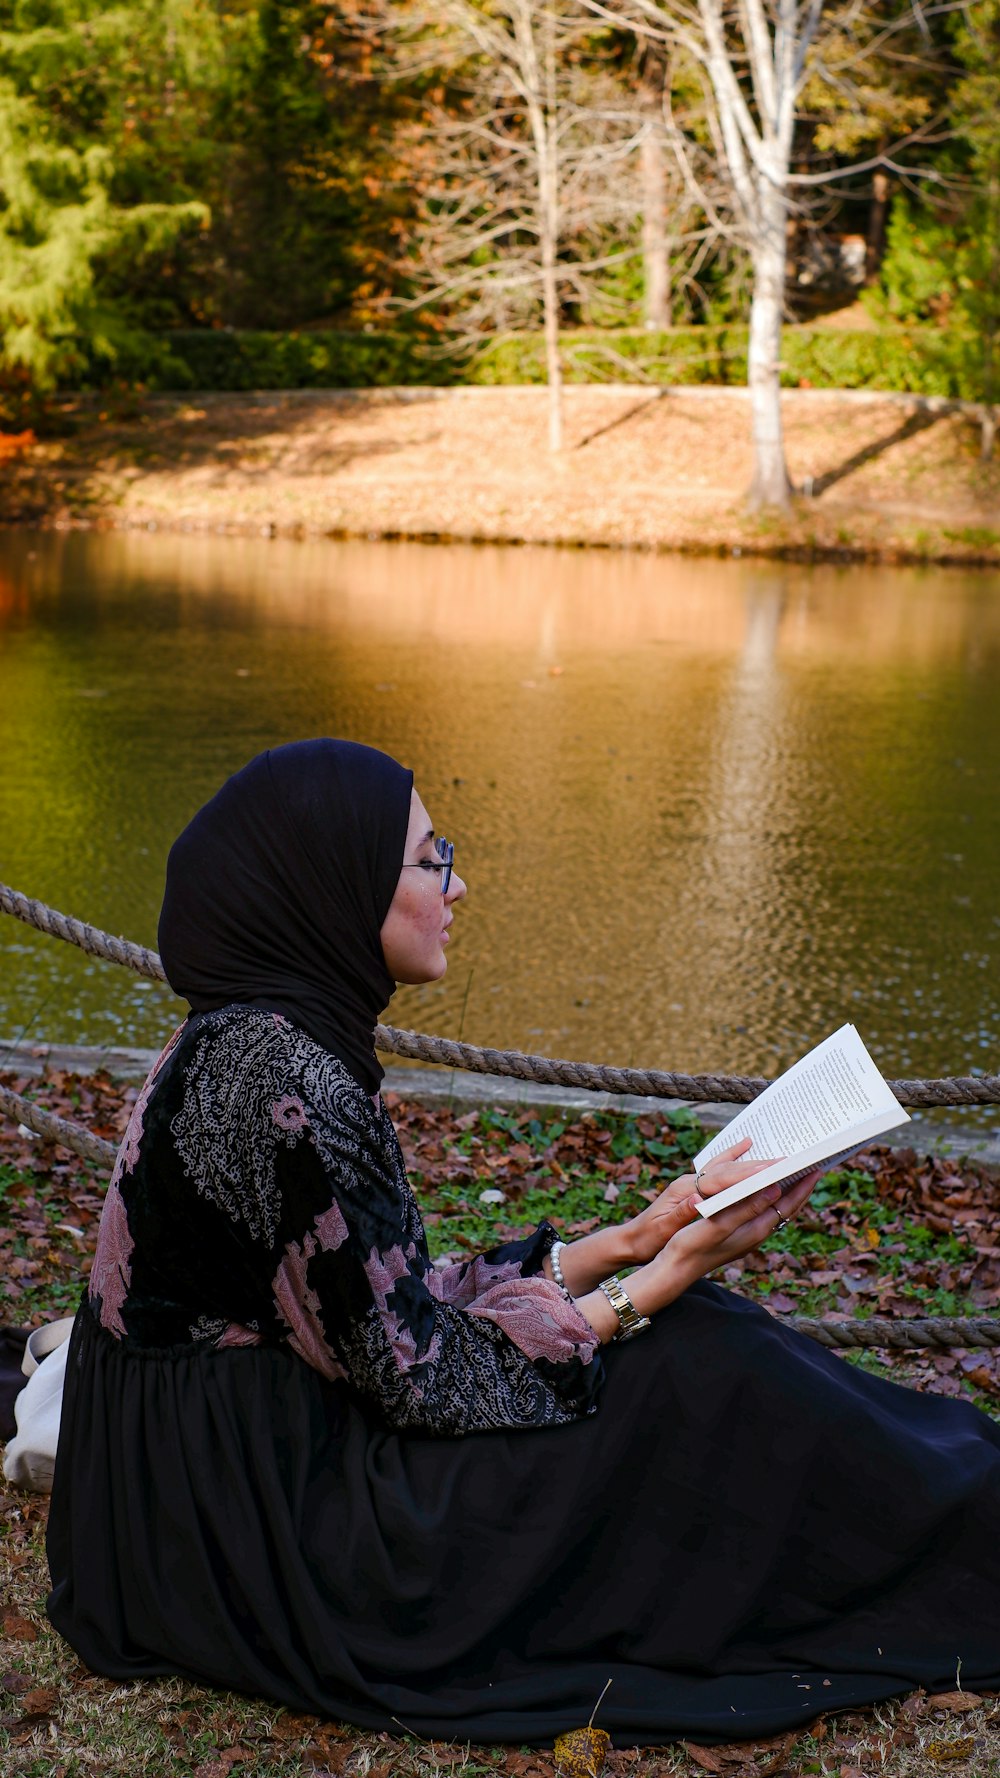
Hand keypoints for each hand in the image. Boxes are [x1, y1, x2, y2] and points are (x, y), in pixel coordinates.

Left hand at [626, 1137, 775, 1264]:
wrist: (631, 1239)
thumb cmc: (646, 1238)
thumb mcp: (662, 1229)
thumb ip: (680, 1213)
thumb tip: (696, 1200)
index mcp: (685, 1189)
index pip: (721, 1180)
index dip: (746, 1176)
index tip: (769, 1171)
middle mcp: (691, 1180)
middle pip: (729, 1169)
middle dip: (757, 1166)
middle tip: (786, 1161)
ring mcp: (693, 1180)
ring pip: (727, 1166)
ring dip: (751, 1161)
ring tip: (777, 1156)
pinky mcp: (695, 1185)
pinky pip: (719, 1167)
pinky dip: (734, 1156)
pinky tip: (747, 1144)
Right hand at [646, 1165, 821, 1302]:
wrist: (674, 1270)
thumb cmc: (692, 1246)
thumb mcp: (719, 1224)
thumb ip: (747, 1207)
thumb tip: (775, 1189)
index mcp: (755, 1230)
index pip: (787, 1205)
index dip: (802, 1187)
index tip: (817, 1168)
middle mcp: (755, 1234)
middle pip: (785, 1208)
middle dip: (799, 1188)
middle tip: (811, 1167)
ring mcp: (745, 1235)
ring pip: (773, 1210)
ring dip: (784, 1192)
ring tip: (792, 1174)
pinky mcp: (735, 1233)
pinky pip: (759, 1211)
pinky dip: (766, 1197)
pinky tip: (759, 1189)